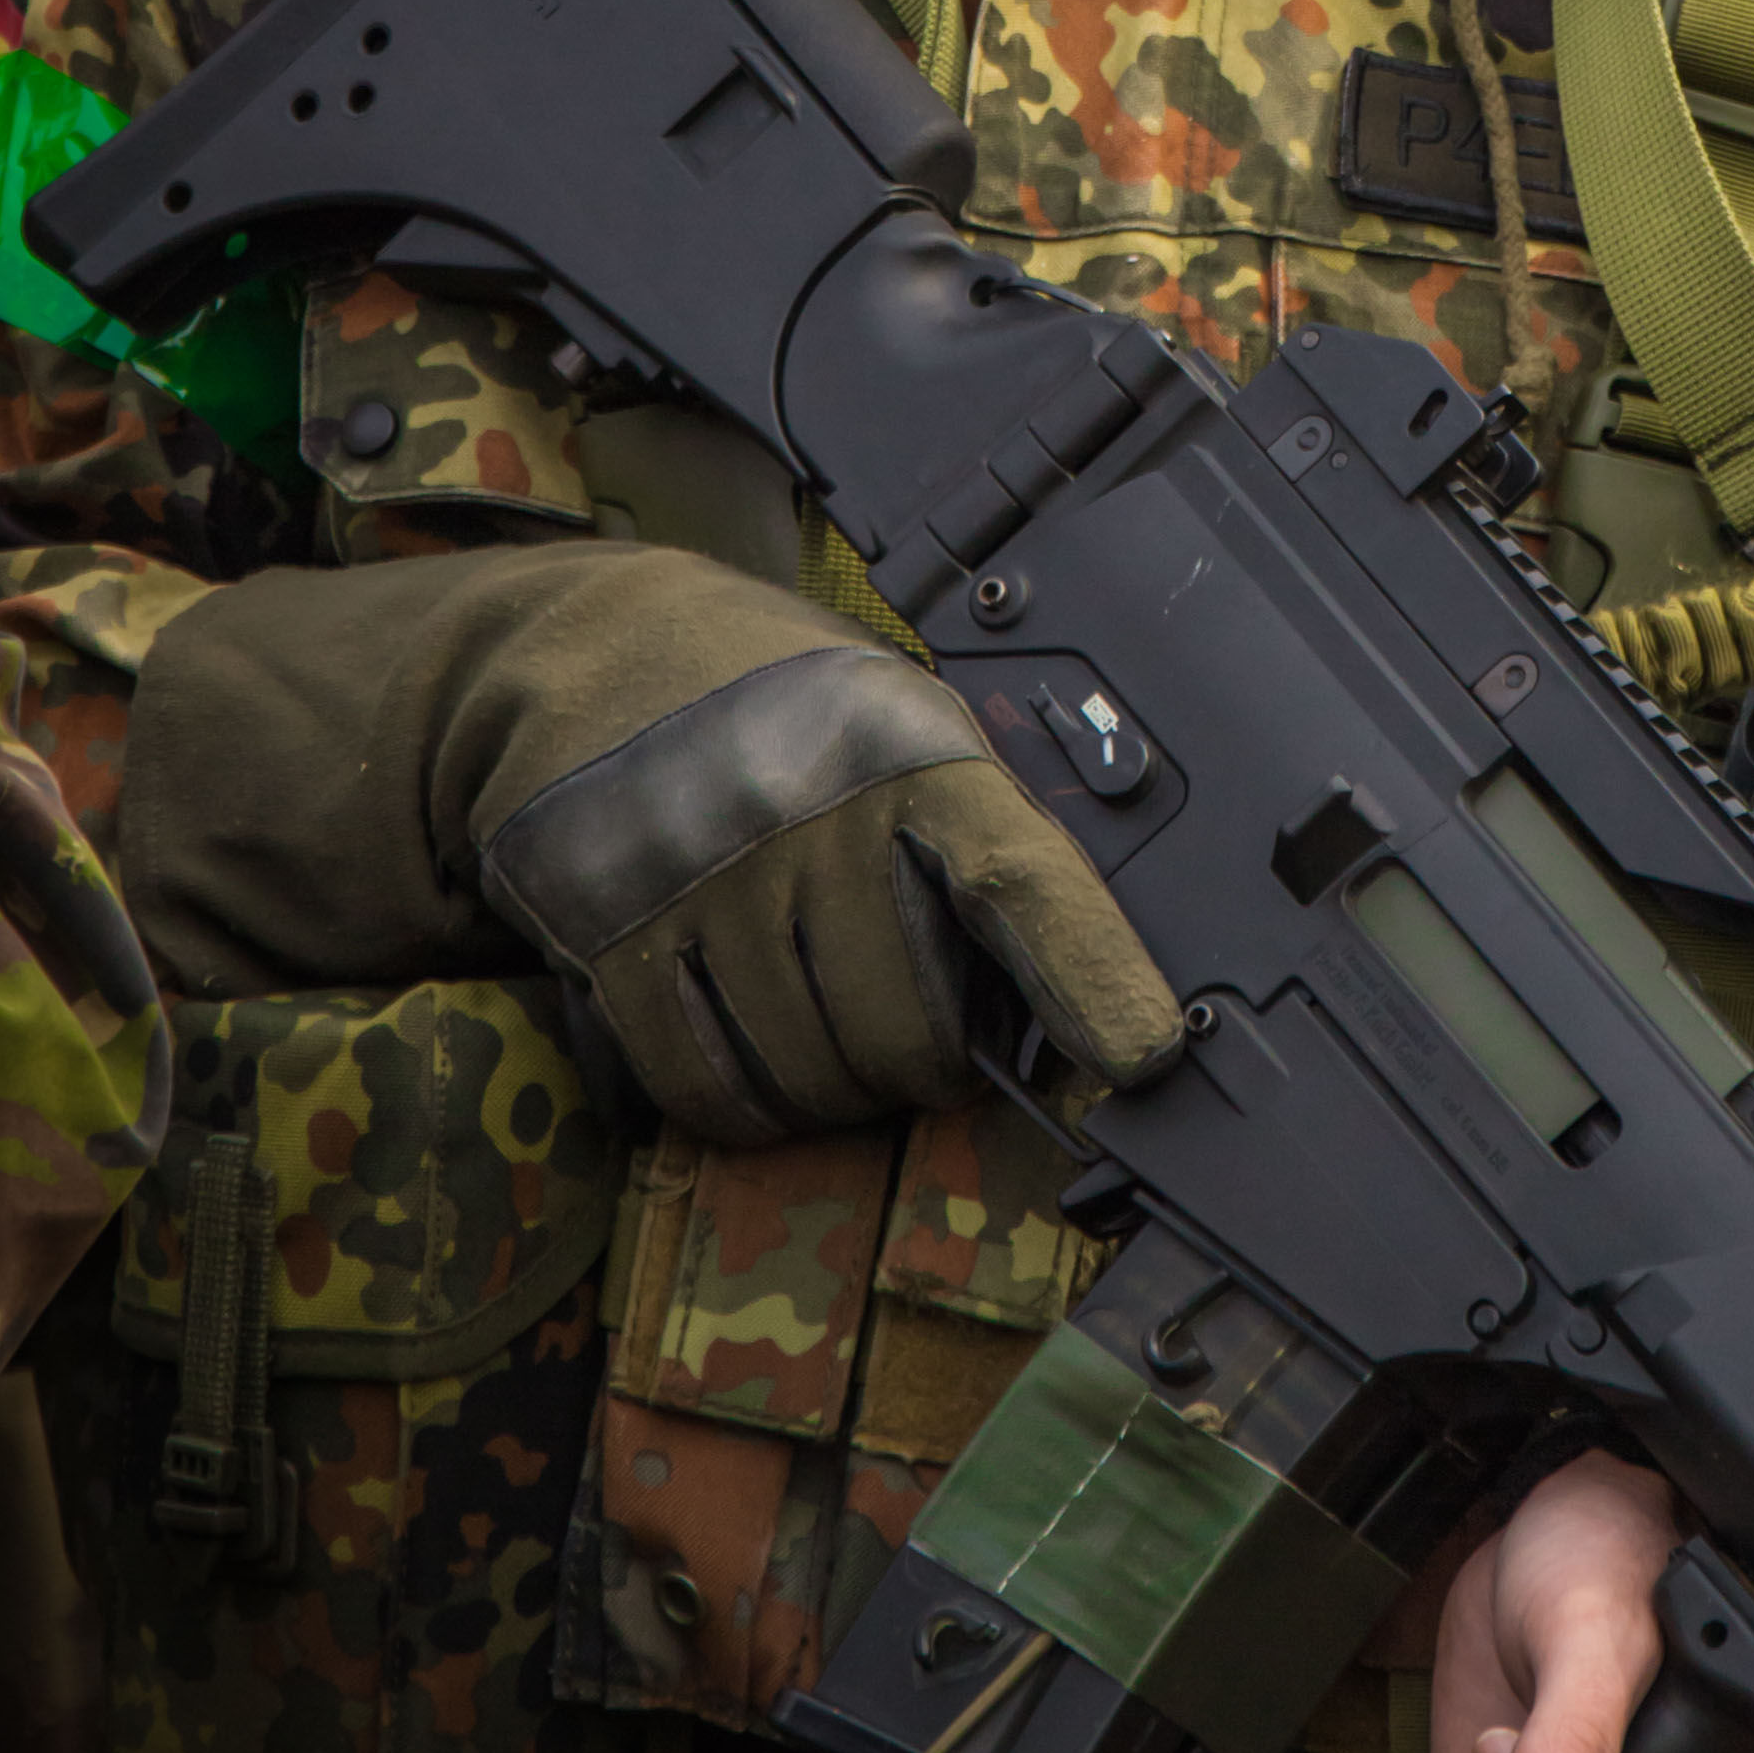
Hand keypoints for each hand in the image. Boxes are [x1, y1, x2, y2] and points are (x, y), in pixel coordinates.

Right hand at [126, 543, 1183, 1137]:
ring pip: (814, 1080)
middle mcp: (813, 816)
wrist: (608, 650)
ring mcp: (709, 879)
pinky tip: (752, 1049)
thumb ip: (976, 848)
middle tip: (912, 1026)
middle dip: (927, 1063)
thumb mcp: (906, 728)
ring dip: (835, 1090)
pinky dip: (744, 1102)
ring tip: (824, 1018)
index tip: (1145, 1053)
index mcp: (911, 754)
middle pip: (910, 1036)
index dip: (1092, 977)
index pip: (1021, 880)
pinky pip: (708, 1089)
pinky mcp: (617, 935)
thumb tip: (1065, 1015)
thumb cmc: (795, 710)